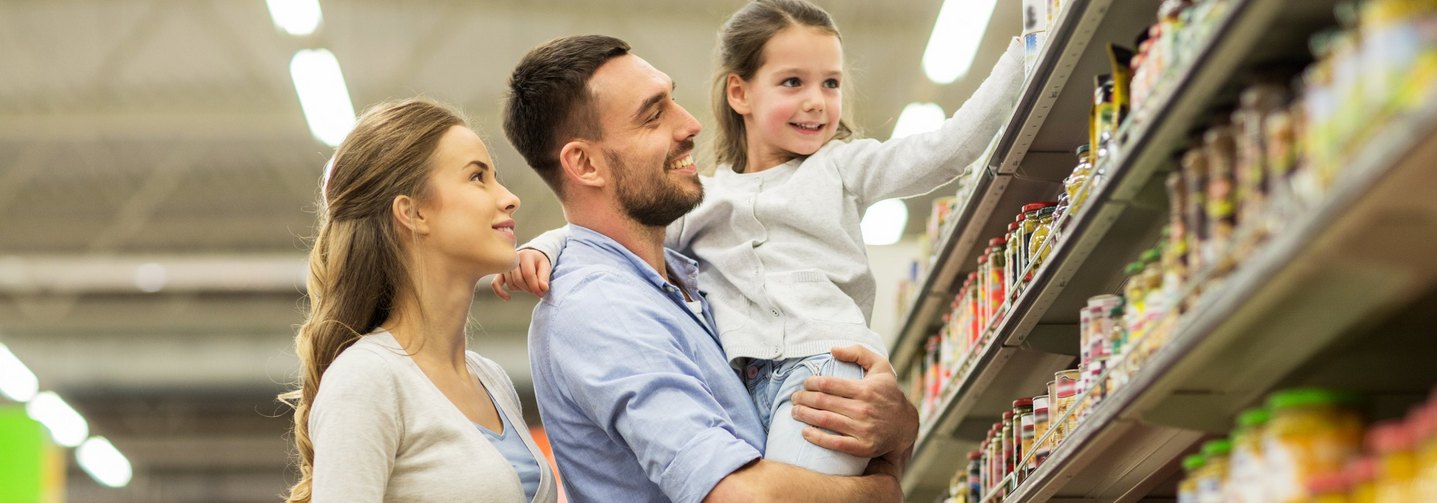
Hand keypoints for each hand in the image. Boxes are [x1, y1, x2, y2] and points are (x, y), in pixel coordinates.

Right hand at [489, 249, 551, 299]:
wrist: (531, 257)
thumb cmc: (538, 263)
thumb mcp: (545, 267)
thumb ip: (544, 278)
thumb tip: (544, 289)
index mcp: (525, 255)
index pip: (528, 274)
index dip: (535, 286)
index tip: (541, 293)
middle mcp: (512, 259)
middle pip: (518, 280)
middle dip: (529, 289)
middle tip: (537, 291)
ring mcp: (504, 266)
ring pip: (510, 284)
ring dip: (520, 289)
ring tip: (529, 287)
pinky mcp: (499, 273)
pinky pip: (496, 283)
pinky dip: (500, 292)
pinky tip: (508, 298)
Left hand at [789, 345, 918, 459]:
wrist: (905, 426)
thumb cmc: (888, 393)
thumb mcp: (881, 367)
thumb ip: (858, 352)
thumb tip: (833, 350)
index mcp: (865, 389)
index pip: (829, 384)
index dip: (811, 383)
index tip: (805, 384)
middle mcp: (864, 409)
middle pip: (823, 402)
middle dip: (803, 399)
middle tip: (794, 398)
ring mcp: (863, 429)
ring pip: (825, 420)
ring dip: (805, 415)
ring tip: (795, 411)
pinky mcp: (862, 446)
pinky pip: (834, 443)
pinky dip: (817, 437)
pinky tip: (805, 432)